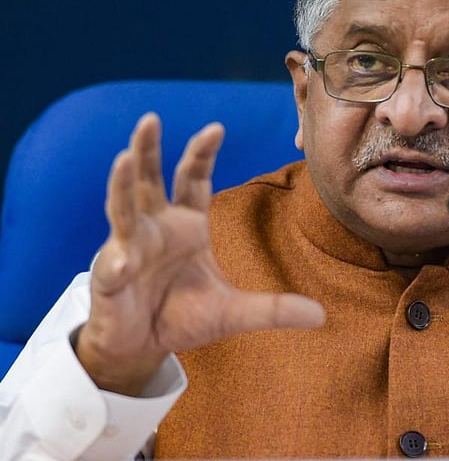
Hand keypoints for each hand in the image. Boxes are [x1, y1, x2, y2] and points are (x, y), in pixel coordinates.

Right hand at [76, 113, 323, 395]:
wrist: (142, 346)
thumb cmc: (183, 317)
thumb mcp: (234, 311)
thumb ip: (273, 308)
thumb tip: (321, 316)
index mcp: (187, 224)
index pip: (193, 180)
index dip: (202, 154)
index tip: (216, 127)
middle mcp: (154, 227)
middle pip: (149, 179)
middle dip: (148, 149)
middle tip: (151, 119)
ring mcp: (128, 248)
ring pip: (122, 208)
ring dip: (121, 183)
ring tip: (123, 158)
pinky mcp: (109, 277)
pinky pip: (113, 265)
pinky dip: (117, 263)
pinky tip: (121, 264)